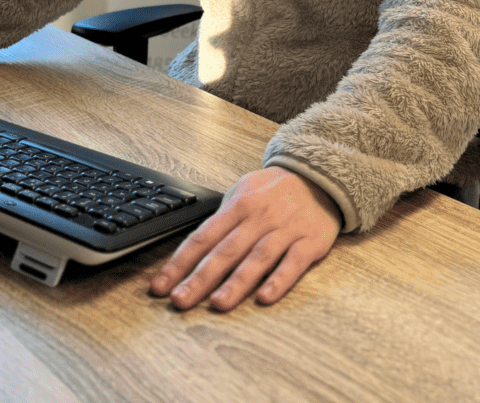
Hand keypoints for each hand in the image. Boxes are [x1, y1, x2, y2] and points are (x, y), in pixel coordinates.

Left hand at [150, 166, 341, 311]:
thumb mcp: (243, 191)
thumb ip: (222, 218)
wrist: (319, 176)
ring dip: (236, 283)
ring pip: (257, 258)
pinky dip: (278, 280)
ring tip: (217, 304)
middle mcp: (258, 217)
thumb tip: (194, 248)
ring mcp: (284, 229)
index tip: (161, 285)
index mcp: (238, 206)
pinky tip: (265, 297)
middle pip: (225, 250)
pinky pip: (293, 263)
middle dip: (200, 277)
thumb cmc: (275, 190)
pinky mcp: (309, 242)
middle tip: (180, 300)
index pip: (202, 237)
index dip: (179, 262)